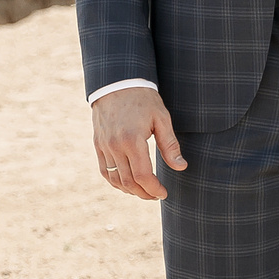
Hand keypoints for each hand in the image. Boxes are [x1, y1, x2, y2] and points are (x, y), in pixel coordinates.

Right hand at [92, 87, 184, 201]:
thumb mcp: (161, 118)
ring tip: (144, 191)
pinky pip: (105, 171)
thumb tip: (181, 167)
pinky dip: (115, 182)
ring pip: (115, 179)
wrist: (117, 83)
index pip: (143, 176)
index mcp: (132, 140)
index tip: (164, 193)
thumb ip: (170, 145)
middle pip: (129, 182)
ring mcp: (104, 146)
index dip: (154, 189)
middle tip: (156, 195)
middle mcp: (115, 146)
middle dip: (144, 193)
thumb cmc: (143, 99)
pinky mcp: (98, 144)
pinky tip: (127, 184)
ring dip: (130, 190)